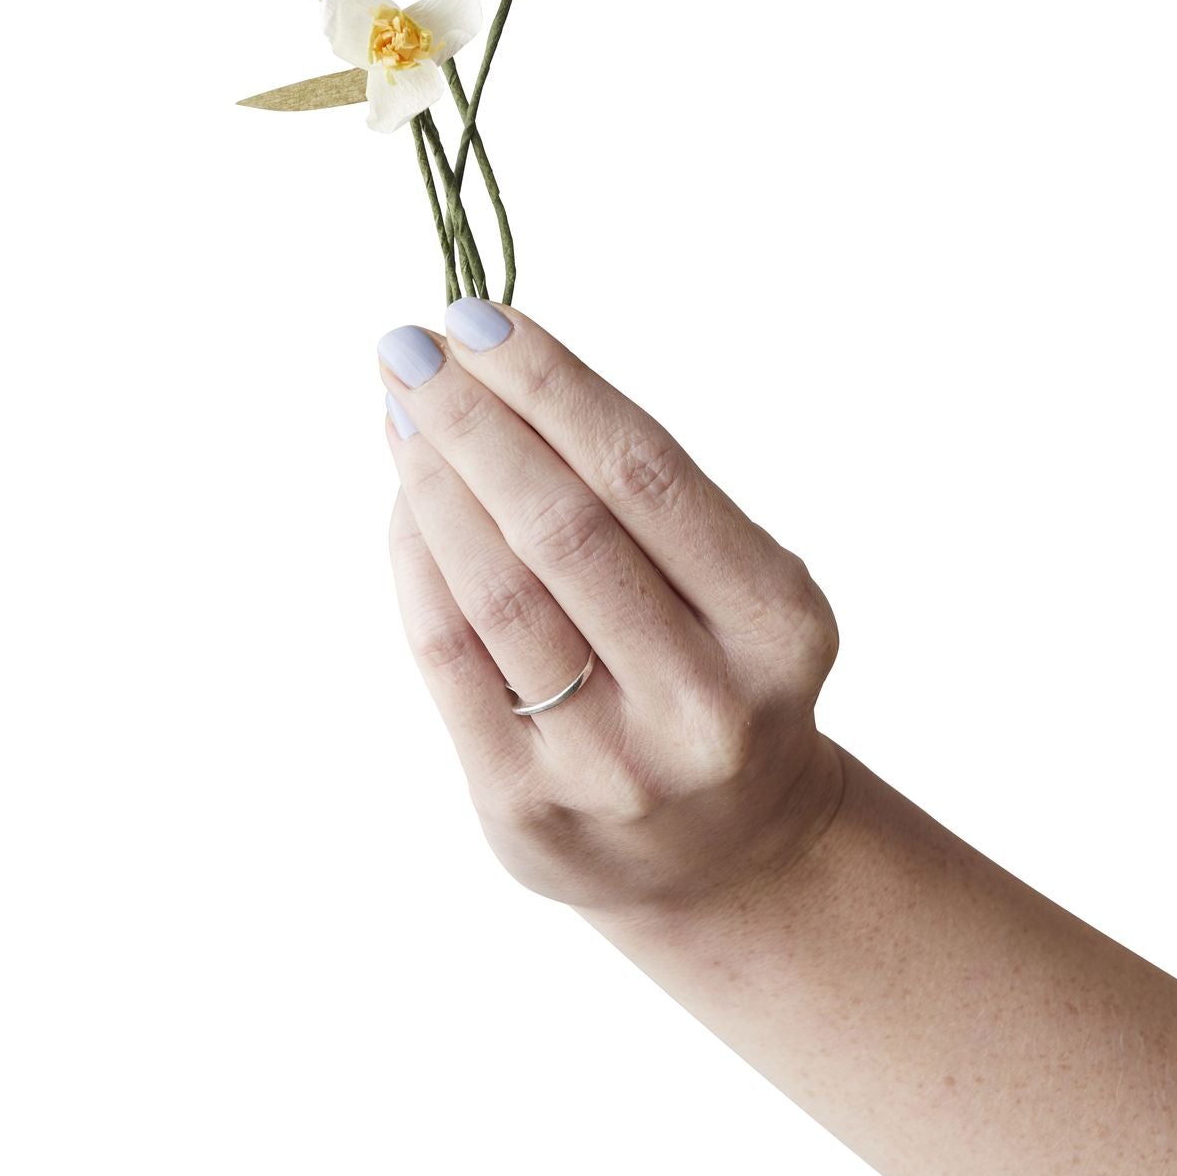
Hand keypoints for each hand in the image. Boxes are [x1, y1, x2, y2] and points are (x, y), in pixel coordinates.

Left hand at [380, 303, 842, 918]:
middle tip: (409, 345)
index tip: (480, 317)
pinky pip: (449, 657)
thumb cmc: (714, 669)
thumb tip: (487, 370)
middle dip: (475, 420)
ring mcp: (613, 765)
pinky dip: (417, 562)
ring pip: (498, 592)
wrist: (729, 858)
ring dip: (433, 481)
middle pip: (563, 527)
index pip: (645, 474)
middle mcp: (704, 701)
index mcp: (775, 623)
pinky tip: (404, 500)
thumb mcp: (733, 585)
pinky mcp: (525, 806)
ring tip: (401, 409)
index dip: (553, 386)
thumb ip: (640, 494)